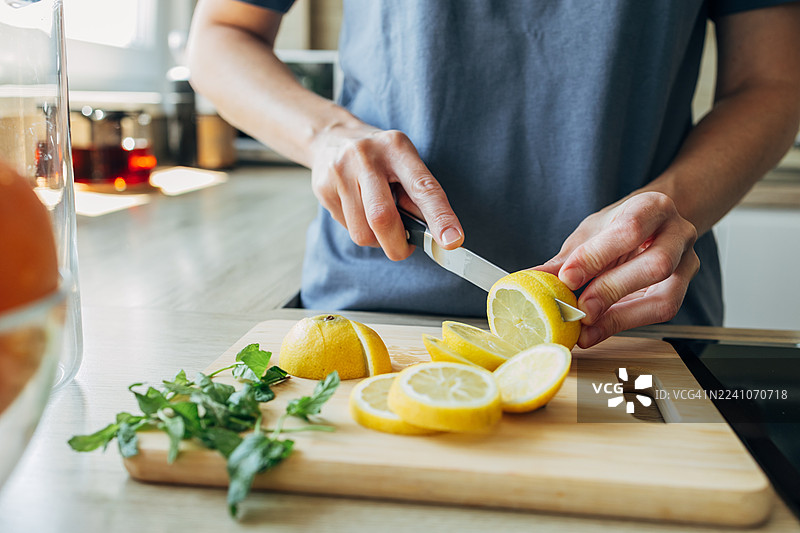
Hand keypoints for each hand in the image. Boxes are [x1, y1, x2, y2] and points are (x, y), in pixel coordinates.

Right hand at [309, 124, 463, 260]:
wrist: (331, 137)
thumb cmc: (379, 156)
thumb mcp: (404, 162)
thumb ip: (418, 194)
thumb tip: (435, 234)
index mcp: (396, 148)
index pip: (422, 187)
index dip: (440, 217)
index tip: (452, 241)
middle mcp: (366, 157)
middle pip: (382, 217)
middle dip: (398, 244)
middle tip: (405, 248)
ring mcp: (340, 172)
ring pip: (363, 232)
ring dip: (377, 239)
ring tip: (378, 220)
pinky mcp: (322, 189)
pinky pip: (347, 229)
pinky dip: (360, 230)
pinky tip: (359, 211)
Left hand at [535, 192, 699, 347]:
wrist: (651, 227)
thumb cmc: (618, 227)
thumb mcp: (591, 233)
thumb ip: (567, 257)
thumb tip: (531, 279)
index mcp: (654, 206)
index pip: (629, 230)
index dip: (597, 256)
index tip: (567, 278)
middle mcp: (679, 233)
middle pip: (656, 265)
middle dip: (612, 289)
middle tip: (580, 309)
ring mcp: (687, 264)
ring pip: (665, 298)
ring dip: (620, 316)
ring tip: (586, 328)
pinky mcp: (682, 292)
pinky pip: (659, 314)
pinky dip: (624, 325)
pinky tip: (596, 332)